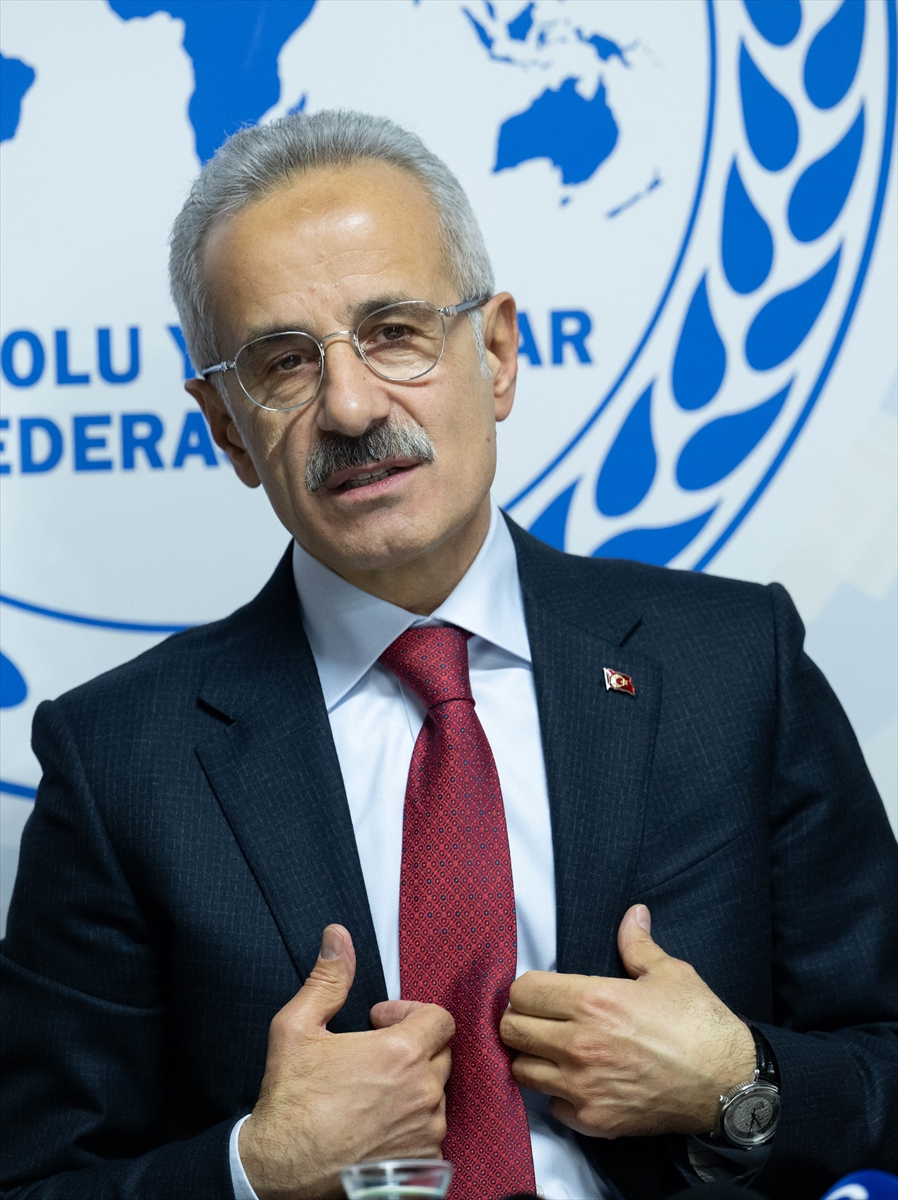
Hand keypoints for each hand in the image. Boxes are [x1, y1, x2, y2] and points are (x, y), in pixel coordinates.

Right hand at [240, 925, 454, 1198]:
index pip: (440, 1018)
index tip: (380, 1021)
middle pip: (441, 1052)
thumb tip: (337, 935)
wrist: (280, 1168)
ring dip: (414, 1082)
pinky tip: (379, 1118)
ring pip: (438, 1091)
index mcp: (400, 1053)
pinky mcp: (423, 1160)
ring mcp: (426, 1129)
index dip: (410, 1012)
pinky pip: (433, 1128)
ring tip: (375, 1085)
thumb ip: (328, 977)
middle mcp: (423, 1091)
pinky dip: (413, 1119)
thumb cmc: (289, 1100)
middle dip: (413, 1045)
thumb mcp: (298, 1027)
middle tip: (375, 1050)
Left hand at [499, 904, 754, 1138]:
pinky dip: (557, 1094)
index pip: (522, 992)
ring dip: (532, 1057)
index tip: (540, 992)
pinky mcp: (594, 1119)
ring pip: (522, 1070)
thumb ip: (637, 943)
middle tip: (539, 1020)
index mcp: (591, 1001)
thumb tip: (633, 913)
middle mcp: (578, 1044)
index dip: (527, 989)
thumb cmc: (699, 1023)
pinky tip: (576, 1081)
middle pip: (511, 1030)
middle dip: (519, 1020)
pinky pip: (551, 1105)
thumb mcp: (669, 972)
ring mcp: (583, 1086)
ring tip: (551, 1050)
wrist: (729, 1084)